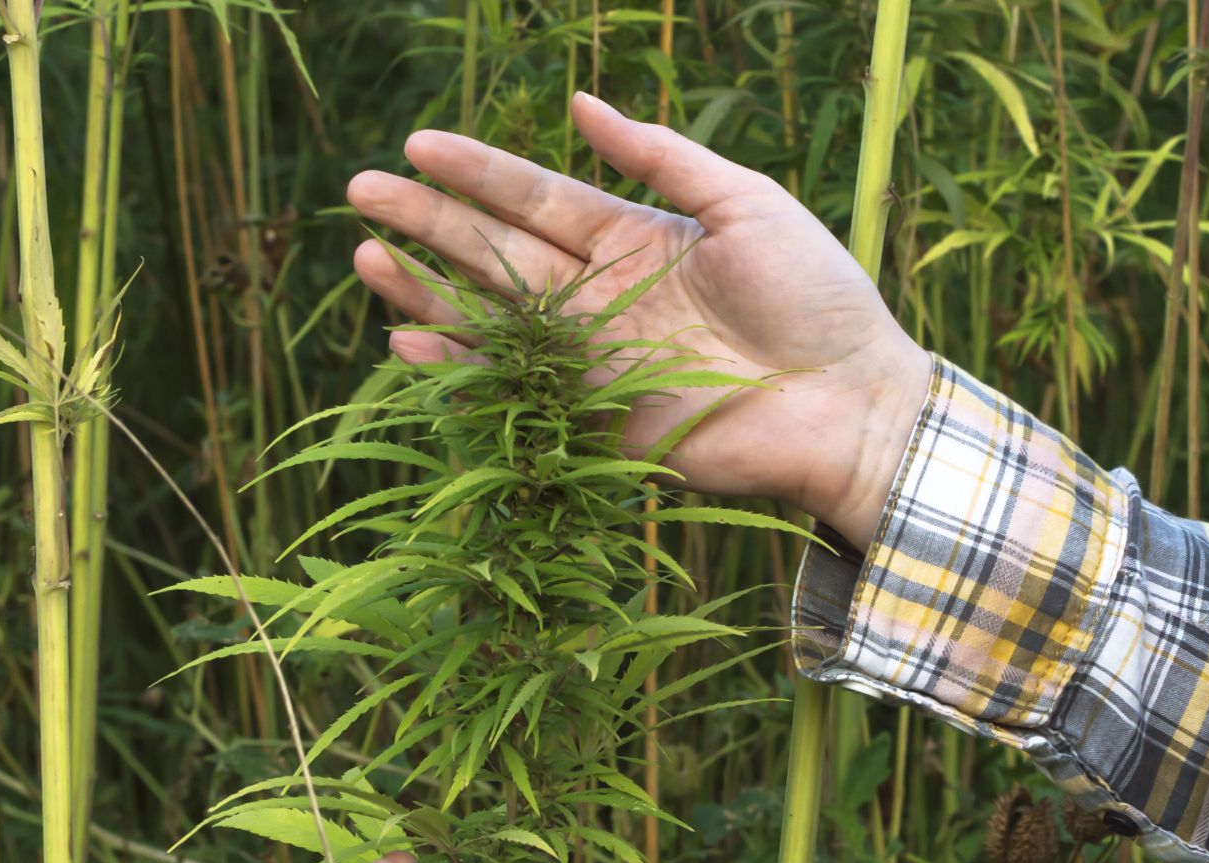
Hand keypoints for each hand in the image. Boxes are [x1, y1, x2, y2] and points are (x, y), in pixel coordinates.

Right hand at [346, 93, 932, 548]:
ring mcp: (586, 356)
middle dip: (426, 219)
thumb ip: (660, 156)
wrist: (848, 401)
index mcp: (630, 237)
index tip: (418, 143)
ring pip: (486, 314)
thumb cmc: (815, 296)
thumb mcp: (745, 203)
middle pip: (492, 249)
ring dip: (422, 287)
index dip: (476, 170)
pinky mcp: (588, 415)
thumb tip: (580, 102)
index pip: (533, 196)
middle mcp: (595, 293)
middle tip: (360, 188)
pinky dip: (456, 366)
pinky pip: (508, 386)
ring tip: (361, 255)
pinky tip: (404, 339)